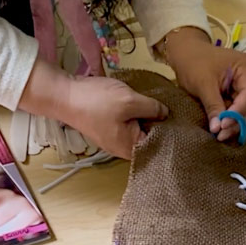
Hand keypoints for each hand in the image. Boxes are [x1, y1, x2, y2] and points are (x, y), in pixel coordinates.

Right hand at [17, 58, 167, 158]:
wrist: (65, 96)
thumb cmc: (97, 102)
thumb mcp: (130, 101)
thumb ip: (152, 109)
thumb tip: (166, 114)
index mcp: (131, 148)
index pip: (160, 144)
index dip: (170, 130)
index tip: (180, 116)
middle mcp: (124, 149)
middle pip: (150, 137)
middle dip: (159, 123)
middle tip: (172, 106)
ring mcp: (115, 139)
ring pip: (139, 128)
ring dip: (146, 116)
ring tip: (158, 102)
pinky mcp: (108, 128)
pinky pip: (128, 123)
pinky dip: (134, 113)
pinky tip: (140, 102)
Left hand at [163, 27, 245, 141]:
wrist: (185, 53)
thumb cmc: (194, 62)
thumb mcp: (203, 84)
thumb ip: (213, 106)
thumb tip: (218, 129)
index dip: (238, 113)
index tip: (223, 126)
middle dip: (239, 122)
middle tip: (222, 135)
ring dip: (236, 124)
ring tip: (220, 134)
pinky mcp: (239, 94)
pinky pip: (240, 110)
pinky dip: (232, 120)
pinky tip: (221, 128)